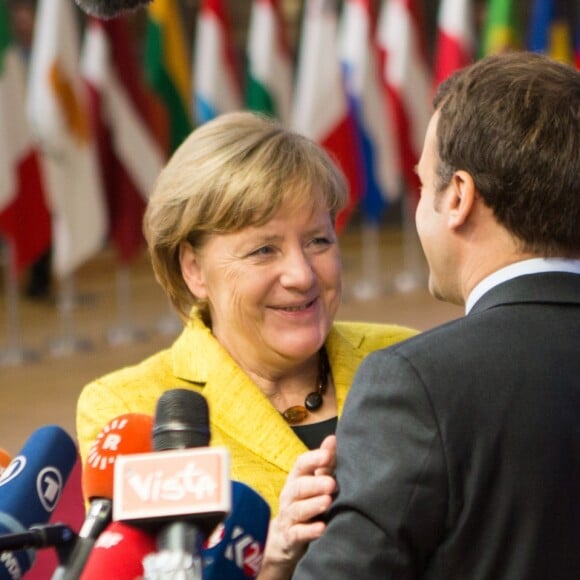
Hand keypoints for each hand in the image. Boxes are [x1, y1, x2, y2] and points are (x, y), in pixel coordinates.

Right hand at [258, 435, 336, 579]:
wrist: (284, 539)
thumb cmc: (305, 502)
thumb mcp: (313, 482)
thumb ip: (325, 463)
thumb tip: (333, 439)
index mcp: (297, 478)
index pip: (301, 464)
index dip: (313, 458)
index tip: (327, 455)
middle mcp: (290, 495)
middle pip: (299, 487)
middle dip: (315, 484)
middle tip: (331, 483)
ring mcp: (288, 516)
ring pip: (298, 509)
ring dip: (312, 505)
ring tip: (327, 502)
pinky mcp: (290, 537)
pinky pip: (297, 534)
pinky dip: (309, 531)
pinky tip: (322, 528)